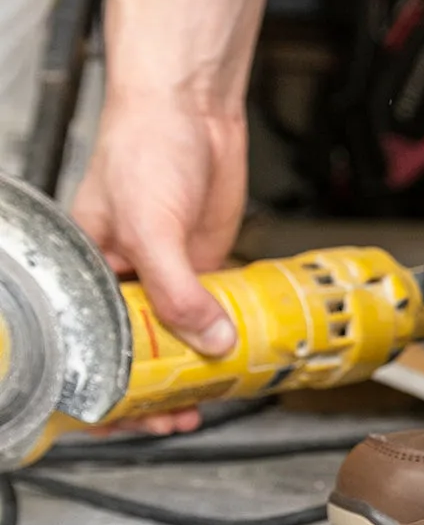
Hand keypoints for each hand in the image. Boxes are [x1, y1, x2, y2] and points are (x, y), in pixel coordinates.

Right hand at [71, 96, 247, 434]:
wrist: (193, 108)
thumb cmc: (144, 147)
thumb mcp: (151, 225)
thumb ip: (176, 289)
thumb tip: (208, 342)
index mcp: (86, 271)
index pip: (87, 344)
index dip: (106, 385)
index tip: (130, 415)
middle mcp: (124, 278)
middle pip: (135, 351)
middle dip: (153, 390)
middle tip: (178, 416)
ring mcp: (167, 274)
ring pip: (178, 338)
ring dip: (194, 370)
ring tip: (209, 399)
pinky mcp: (205, 265)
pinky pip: (213, 312)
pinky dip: (224, 337)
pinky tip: (237, 357)